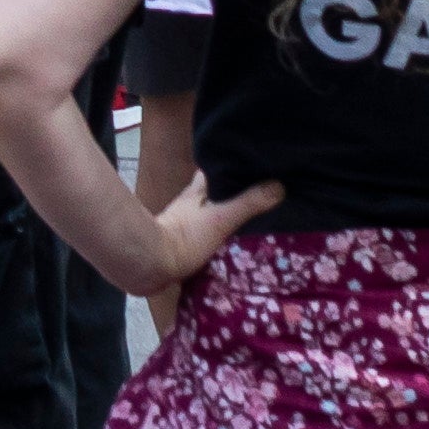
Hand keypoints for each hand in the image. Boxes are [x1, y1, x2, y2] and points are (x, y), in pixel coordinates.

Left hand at [106, 173, 291, 307]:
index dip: (229, 164)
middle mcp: (188, 204)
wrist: (149, 265)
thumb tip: (279, 185)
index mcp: (196, 191)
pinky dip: (215, 237)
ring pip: (207, 214)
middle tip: (259, 193)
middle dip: (230, 192)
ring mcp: (182, 224)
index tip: (251, 162)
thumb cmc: (185, 237)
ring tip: (250, 220)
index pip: (213, 169)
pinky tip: (228, 246)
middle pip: (211, 192)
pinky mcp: (179, 245)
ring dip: (223, 215)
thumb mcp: (221, 218)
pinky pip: (203, 236)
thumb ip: (248, 203)